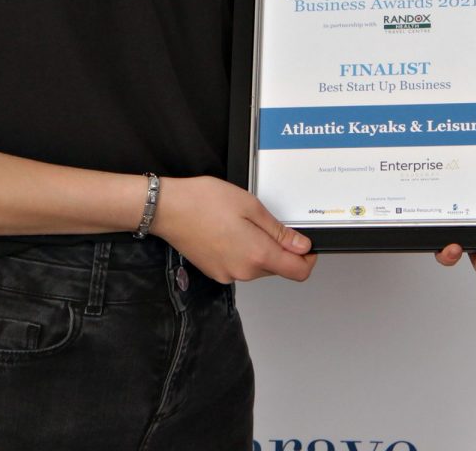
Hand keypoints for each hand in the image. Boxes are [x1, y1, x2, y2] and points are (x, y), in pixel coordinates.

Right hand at [151, 175, 315, 284]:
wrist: (167, 209)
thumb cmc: (203, 201)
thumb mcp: (250, 206)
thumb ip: (279, 230)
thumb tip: (302, 246)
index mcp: (257, 255)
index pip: (298, 271)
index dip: (308, 258)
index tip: (306, 245)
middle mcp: (244, 272)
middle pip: (277, 268)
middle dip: (279, 248)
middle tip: (262, 221)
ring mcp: (227, 274)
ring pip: (257, 266)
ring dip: (258, 249)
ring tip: (239, 222)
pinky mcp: (215, 272)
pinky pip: (239, 266)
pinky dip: (241, 252)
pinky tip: (227, 231)